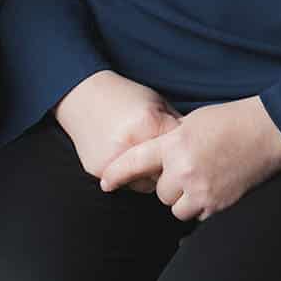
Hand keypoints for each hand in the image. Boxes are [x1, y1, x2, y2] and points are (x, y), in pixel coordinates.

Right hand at [53, 70, 180, 186]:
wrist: (82, 95)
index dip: (184, 152)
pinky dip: (130, 176)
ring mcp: (112, 161)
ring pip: (147, 185)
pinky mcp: (98, 170)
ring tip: (142, 155)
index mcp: (149, 124)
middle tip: (164, 156)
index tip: (185, 150)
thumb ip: (175, 125)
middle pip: (165, 173)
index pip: (180, 152)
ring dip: (149, 175)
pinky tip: (125, 155)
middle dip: (168, 167)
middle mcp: (130, 145)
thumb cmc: (123, 96)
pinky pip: (126, 184)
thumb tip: (198, 148)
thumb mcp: (156, 102)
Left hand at [97, 97, 280, 220]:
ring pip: (176, 208)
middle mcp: (184, 169)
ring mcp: (202, 189)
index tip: (105, 183)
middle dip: (170, 184)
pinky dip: (201, 206)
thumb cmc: (232, 119)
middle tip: (187, 169)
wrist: (267, 131)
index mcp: (175, 144)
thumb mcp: (193, 122)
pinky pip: (197, 215)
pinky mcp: (218, 204)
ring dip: (183, 198)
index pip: (136, 162)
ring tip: (199, 180)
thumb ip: (172, 142)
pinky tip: (213, 187)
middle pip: (160, 192)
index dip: (117, 174)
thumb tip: (160, 158)